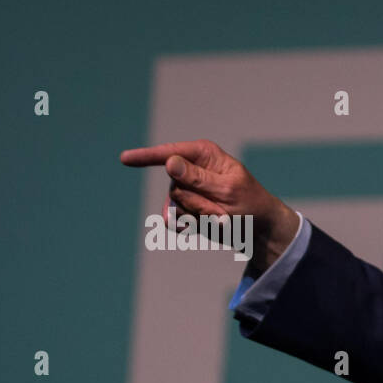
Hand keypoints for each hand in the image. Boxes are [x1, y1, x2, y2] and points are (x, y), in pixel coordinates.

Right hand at [118, 138, 299, 269]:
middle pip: (175, 188)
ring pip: (175, 206)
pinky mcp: (185, 206)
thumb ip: (198, 177)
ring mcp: (187, 188)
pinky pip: (176, 218)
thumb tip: (169, 162)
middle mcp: (191, 169)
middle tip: (223, 210)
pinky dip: (192, 225)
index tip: (125, 159)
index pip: (170, 154)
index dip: (146, 157)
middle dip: (197, 204)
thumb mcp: (228, 190)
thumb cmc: (250, 204)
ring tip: (221, 216)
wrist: (258, 228)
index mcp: (204, 155)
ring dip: (199, 216)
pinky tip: (209, 224)